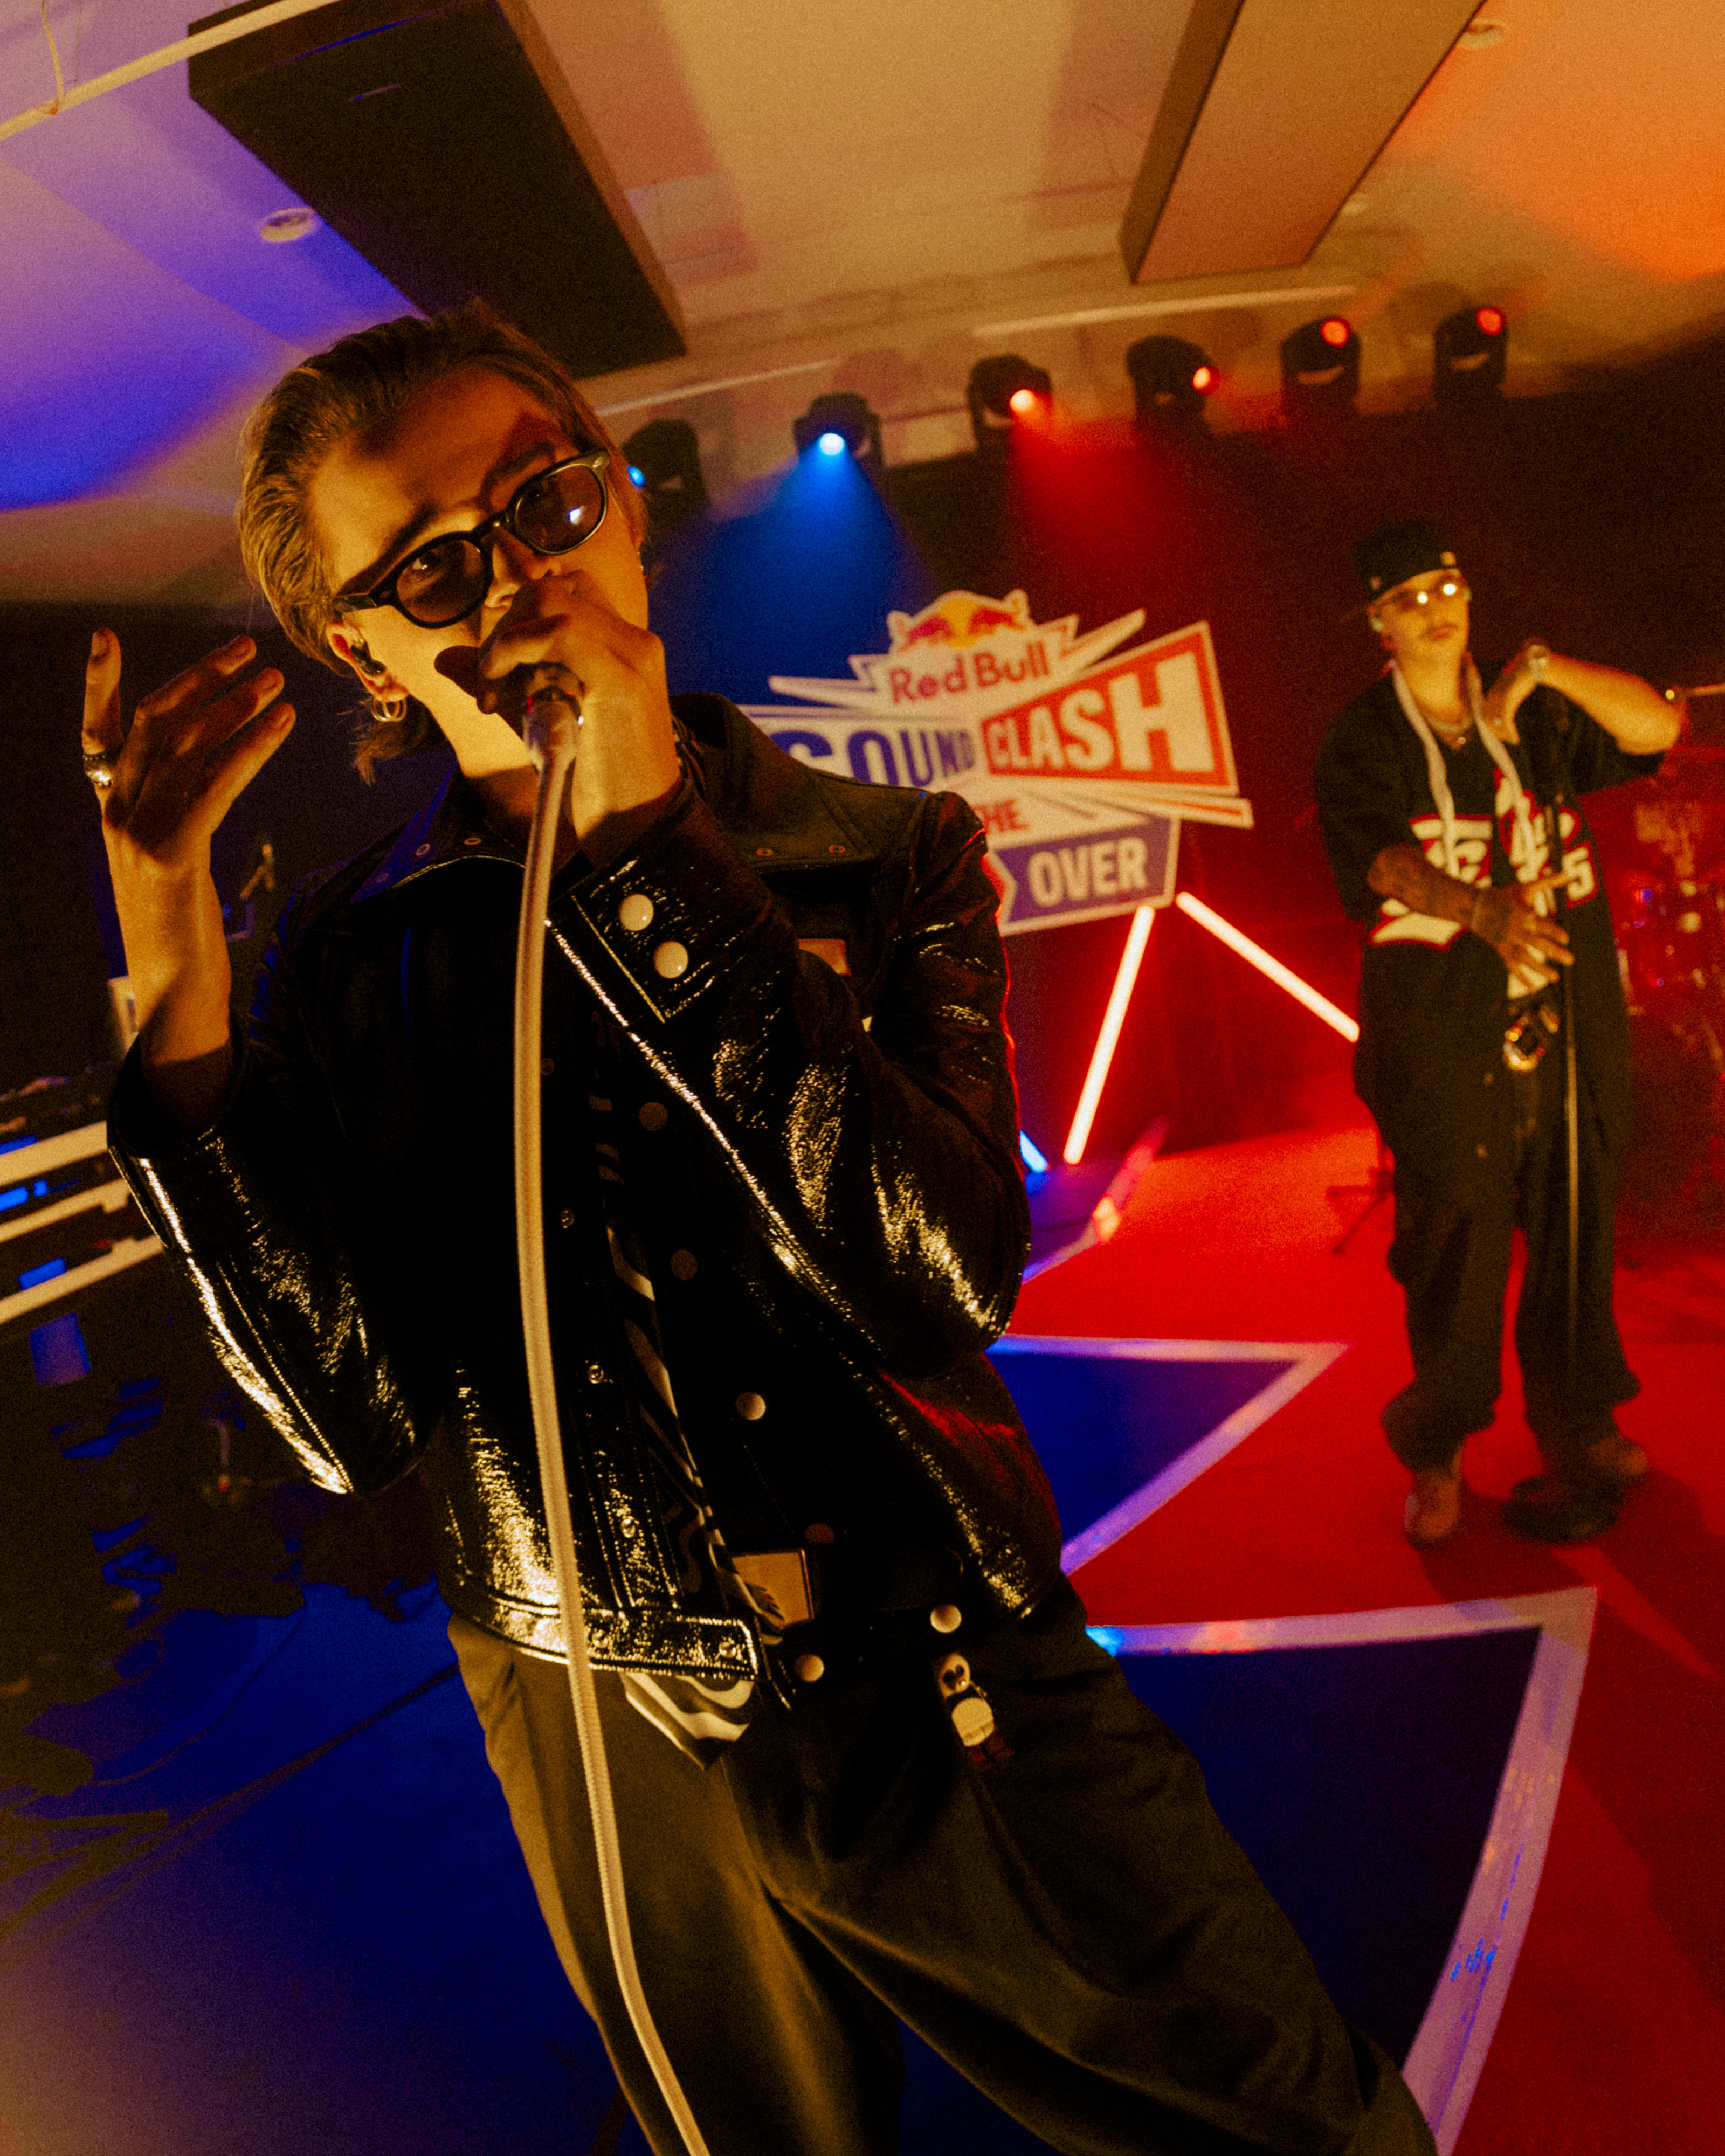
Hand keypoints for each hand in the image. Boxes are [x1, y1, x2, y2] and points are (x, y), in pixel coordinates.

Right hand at [83, 629, 294, 1121]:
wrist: (172, 994)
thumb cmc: (181, 929)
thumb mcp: (169, 861)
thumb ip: (173, 814)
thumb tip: (203, 772)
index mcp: (111, 811)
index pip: (97, 734)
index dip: (97, 684)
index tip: (104, 637)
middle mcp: (117, 813)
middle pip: (151, 723)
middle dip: (199, 678)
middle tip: (248, 648)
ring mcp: (138, 832)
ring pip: (183, 745)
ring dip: (234, 705)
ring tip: (277, 680)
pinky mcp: (172, 854)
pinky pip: (213, 785)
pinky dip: (250, 747)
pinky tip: (281, 724)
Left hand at [448, 564, 681, 861]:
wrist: (640, 827)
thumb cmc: (596, 782)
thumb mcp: (544, 720)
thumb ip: (504, 684)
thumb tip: (447, 659)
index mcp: (625, 647)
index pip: (564, 596)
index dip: (517, 622)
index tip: (497, 673)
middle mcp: (634, 641)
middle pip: (550, 592)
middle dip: (504, 631)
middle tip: (489, 687)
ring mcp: (632, 655)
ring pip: (551, 602)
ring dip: (505, 642)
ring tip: (495, 693)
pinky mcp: (622, 677)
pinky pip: (559, 631)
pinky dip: (515, 648)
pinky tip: (500, 684)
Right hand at [1467, 871, 1573, 986]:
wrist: (1475, 907)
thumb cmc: (1505, 896)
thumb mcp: (1526, 888)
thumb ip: (1548, 883)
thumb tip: (1568, 873)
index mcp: (1523, 913)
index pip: (1540, 924)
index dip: (1553, 932)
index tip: (1566, 939)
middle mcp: (1516, 930)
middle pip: (1536, 943)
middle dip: (1553, 953)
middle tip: (1570, 961)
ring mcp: (1507, 942)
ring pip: (1524, 958)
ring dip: (1539, 968)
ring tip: (1555, 977)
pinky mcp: (1501, 950)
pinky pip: (1511, 966)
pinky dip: (1521, 977)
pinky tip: (1532, 987)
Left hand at [1479, 642, 1549, 743]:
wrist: (1534, 664)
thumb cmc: (1525, 676)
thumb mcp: (1512, 688)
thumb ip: (1507, 698)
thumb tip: (1506, 711)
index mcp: (1492, 693)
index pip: (1485, 714)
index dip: (1490, 726)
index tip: (1497, 735)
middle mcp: (1492, 696)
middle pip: (1488, 720)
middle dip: (1496, 733)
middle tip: (1507, 740)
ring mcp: (1499, 697)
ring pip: (1496, 723)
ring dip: (1504, 734)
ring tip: (1512, 740)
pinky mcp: (1508, 699)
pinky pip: (1505, 720)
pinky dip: (1509, 731)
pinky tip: (1515, 738)